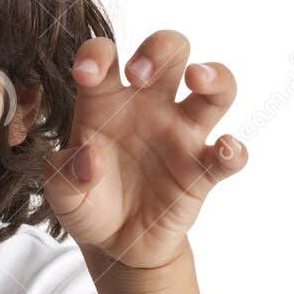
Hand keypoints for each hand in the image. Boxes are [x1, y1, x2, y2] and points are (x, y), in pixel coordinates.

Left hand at [41, 30, 247, 269]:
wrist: (114, 244)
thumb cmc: (87, 203)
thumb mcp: (60, 194)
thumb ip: (62, 175)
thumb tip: (89, 160)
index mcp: (107, 101)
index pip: (106, 56)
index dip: (97, 53)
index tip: (85, 74)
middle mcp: (149, 107)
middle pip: (171, 50)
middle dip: (158, 49)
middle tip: (138, 74)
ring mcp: (180, 136)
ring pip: (216, 88)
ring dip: (214, 76)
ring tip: (196, 79)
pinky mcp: (201, 171)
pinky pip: (228, 155)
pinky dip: (233, 150)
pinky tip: (224, 149)